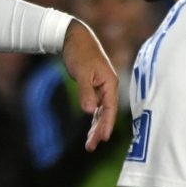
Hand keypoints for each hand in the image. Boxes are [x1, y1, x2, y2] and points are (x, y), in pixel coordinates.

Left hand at [61, 19, 117, 150]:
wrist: (75, 39)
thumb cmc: (80, 53)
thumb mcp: (81, 73)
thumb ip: (85, 92)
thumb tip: (89, 111)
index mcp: (110, 84)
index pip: (109, 108)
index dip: (106, 124)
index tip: (103, 138)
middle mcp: (108, 88)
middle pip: (106, 114)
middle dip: (99, 131)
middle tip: (91, 147)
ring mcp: (102, 88)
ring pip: (100, 113)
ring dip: (95, 128)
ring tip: (90, 145)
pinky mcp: (94, 88)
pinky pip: (95, 107)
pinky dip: (92, 118)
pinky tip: (89, 130)